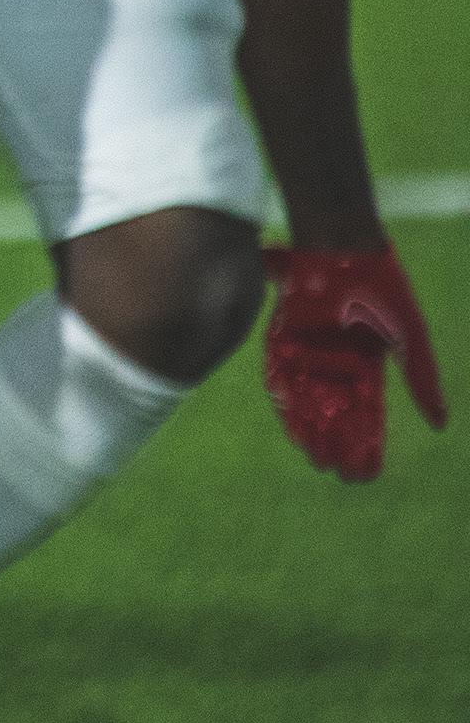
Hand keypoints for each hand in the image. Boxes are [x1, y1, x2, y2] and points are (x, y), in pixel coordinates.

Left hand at [261, 243, 446, 481]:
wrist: (344, 248)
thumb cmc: (382, 289)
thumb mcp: (411, 338)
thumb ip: (422, 379)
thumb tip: (440, 424)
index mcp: (366, 360)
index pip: (367, 412)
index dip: (367, 442)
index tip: (367, 471)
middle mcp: (335, 359)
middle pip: (336, 412)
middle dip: (338, 444)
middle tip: (339, 475)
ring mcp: (308, 348)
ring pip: (309, 401)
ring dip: (314, 431)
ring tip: (319, 461)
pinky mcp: (282, 336)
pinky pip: (282, 377)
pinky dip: (288, 404)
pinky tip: (294, 430)